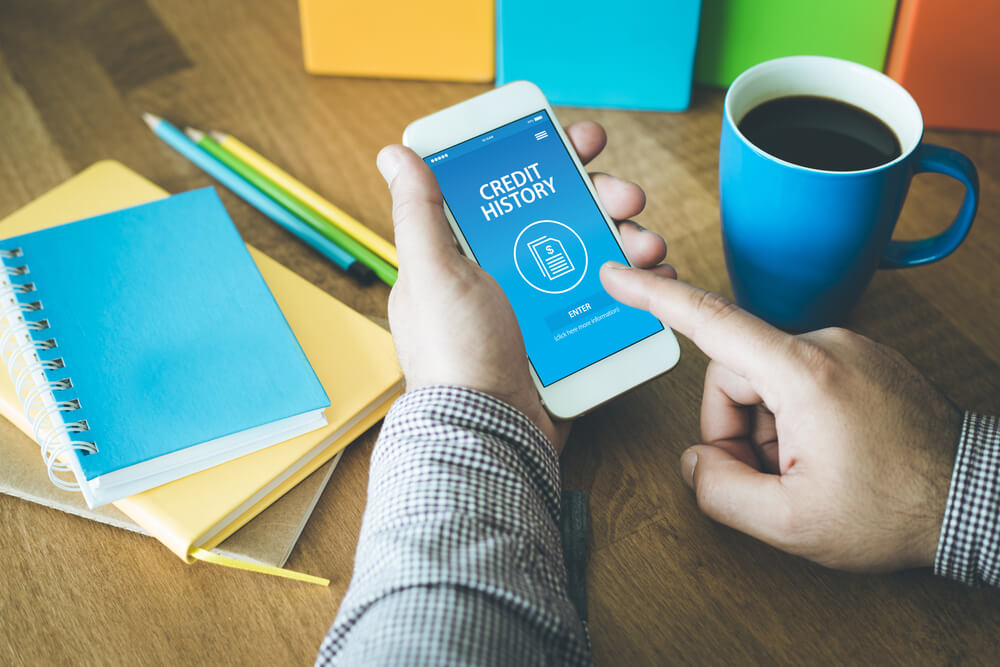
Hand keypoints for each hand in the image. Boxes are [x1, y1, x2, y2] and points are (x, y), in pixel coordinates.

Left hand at [376, 122, 673, 452]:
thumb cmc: (456, 356)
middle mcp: (504, 277)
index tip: (578, 144)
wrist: (493, 433)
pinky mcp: (569, 338)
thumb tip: (397, 154)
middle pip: (562, 218)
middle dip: (600, 197)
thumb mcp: (433, 273)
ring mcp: (539, 309)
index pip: (510, 190)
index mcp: (465, 257)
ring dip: (625, 238)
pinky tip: (655, 276)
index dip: (547, 161)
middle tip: (625, 194)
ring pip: (592, 256)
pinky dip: (635, 286)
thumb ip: (419, 213)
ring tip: (646, 243)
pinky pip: (608, 301)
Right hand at [600, 264, 962, 571]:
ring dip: (768, 430)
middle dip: (736, 430)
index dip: (654, 298)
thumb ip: (721, 491)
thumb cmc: (896, 511)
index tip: (617, 275)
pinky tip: (825, 457)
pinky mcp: (861, 361)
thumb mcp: (792, 523)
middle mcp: (826, 344)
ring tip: (804, 473)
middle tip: (769, 480)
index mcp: (803, 372)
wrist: (979, 501)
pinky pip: (800, 381)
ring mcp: (848, 349)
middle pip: (734, 373)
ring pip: (766, 381)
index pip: (711, 322)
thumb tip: (696, 460)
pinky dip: (795, 420)